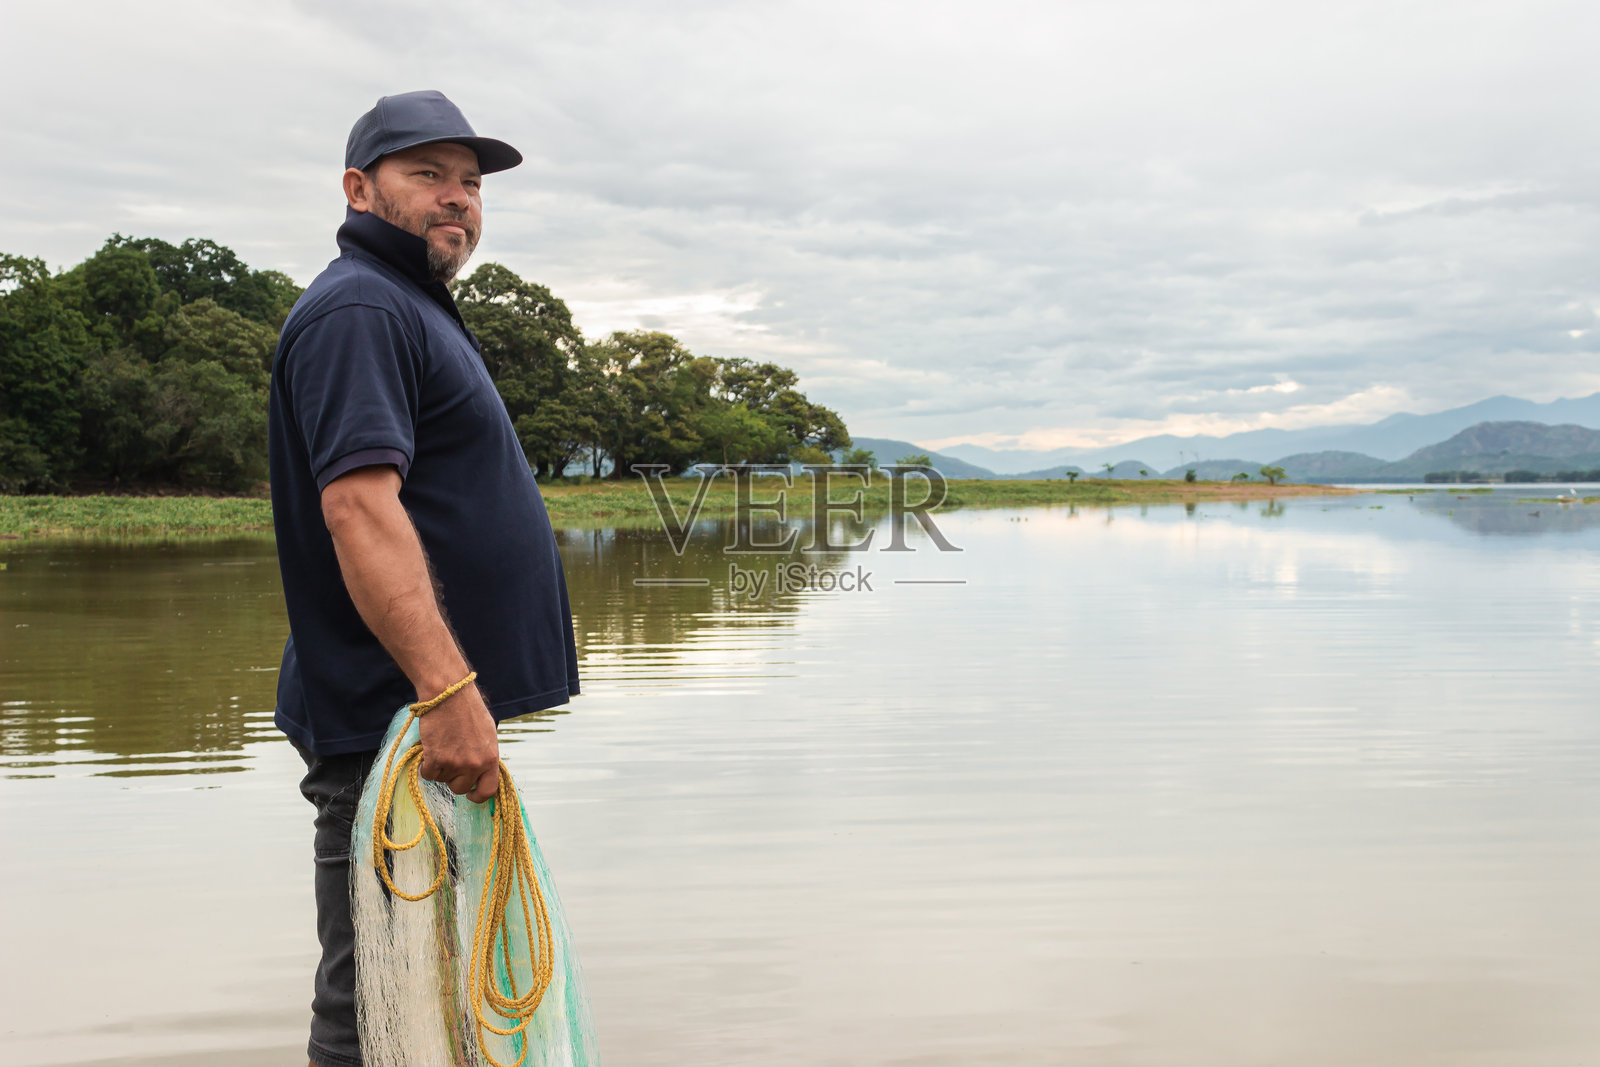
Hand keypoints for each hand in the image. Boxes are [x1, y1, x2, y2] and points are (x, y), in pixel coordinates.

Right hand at [416, 682, 500, 802]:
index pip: (489, 790)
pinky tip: (430, 749)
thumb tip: (481, 771)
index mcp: (491, 758)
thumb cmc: (468, 708)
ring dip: (439, 768)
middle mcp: (475, 764)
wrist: (449, 693)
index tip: (471, 795)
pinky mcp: (436, 758)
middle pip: (461, 788)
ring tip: (442, 745)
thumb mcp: (487, 733)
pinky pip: (428, 774)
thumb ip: (485, 754)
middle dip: (454, 778)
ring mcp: (455, 763)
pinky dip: (425, 765)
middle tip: (449, 761)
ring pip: (442, 780)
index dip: (478, 796)